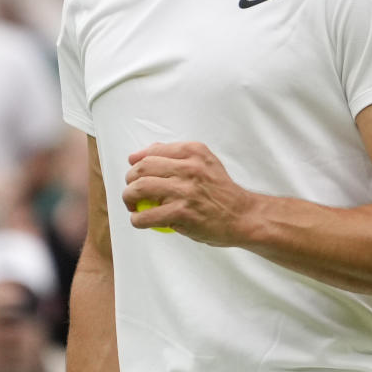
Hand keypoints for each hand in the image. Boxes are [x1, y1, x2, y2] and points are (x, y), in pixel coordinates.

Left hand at [122, 142, 255, 245]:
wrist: (243, 215)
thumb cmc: (221, 191)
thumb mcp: (205, 162)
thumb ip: (177, 156)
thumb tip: (142, 153)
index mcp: (194, 152)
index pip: (153, 151)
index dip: (137, 160)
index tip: (132, 168)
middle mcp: (189, 167)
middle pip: (142, 168)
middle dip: (129, 180)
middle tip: (131, 190)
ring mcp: (185, 190)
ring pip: (140, 188)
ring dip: (128, 198)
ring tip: (132, 205)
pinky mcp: (182, 212)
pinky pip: (148, 215)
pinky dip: (138, 219)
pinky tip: (139, 220)